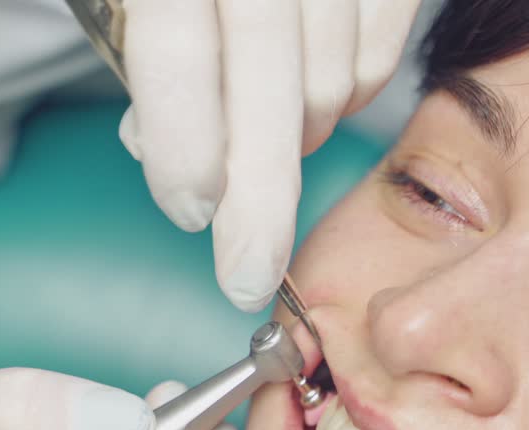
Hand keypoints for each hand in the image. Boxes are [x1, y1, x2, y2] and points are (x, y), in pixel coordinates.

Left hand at [118, 0, 423, 310]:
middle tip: (246, 277)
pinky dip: (352, 94)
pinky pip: (380, 54)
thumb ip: (148, 64)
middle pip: (273, 94)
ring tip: (262, 129)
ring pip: (333, 85)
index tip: (190, 214)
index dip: (183, 150)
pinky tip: (313, 91)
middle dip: (259, 204)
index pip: (178, 56)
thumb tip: (192, 170)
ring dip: (300, 137)